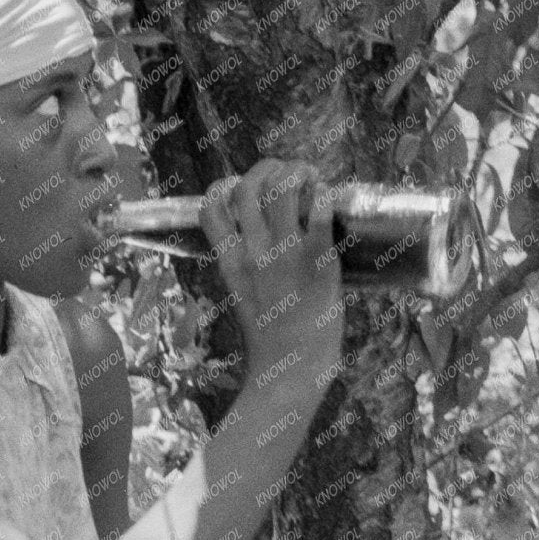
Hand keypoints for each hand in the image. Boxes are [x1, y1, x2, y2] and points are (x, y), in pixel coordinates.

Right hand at [199, 160, 342, 394]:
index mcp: (231, 264)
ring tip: (311, 177)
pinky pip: (319, 212)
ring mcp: (285, 255)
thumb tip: (261, 238)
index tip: (242, 188)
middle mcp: (254, 253)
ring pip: (282, 187)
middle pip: (248, 187)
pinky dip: (324, 195)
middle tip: (288, 173)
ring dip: (298, 172)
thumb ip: (246, 267)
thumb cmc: (272, 341)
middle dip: (268, 168)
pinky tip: (327, 196)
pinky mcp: (317, 260)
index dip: (223, 187)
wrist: (292, 370)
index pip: (211, 209)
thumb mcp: (243, 299)